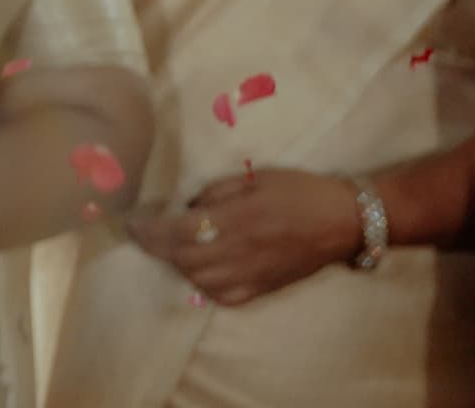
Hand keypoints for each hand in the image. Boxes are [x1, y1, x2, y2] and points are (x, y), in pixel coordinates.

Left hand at [127, 169, 361, 304]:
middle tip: (145, 232)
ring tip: (171, 246)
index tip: (130, 223)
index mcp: (240, 219)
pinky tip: (200, 270)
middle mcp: (243, 252)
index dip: (150, 230)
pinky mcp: (265, 289)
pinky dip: (203, 285)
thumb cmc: (299, 190)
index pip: (181, 232)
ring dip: (178, 265)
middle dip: (158, 247)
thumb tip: (186, 208)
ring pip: (200, 281)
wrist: (344, 220)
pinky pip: (224, 297)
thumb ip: (215, 193)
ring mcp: (254, 275)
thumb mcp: (253, 177)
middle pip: (185, 259)